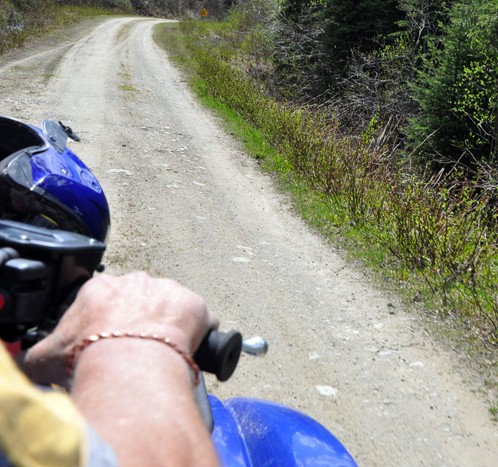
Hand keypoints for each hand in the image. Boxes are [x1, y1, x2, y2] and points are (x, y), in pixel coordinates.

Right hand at [21, 272, 218, 385]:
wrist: (127, 366)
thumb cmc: (88, 358)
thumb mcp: (46, 359)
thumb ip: (39, 354)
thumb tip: (31, 362)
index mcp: (101, 288)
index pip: (108, 300)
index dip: (110, 323)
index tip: (112, 339)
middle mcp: (137, 281)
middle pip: (141, 300)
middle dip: (141, 321)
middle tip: (139, 347)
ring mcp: (169, 290)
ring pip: (172, 308)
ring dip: (170, 325)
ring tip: (164, 352)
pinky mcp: (195, 305)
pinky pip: (202, 319)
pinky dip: (199, 334)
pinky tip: (191, 352)